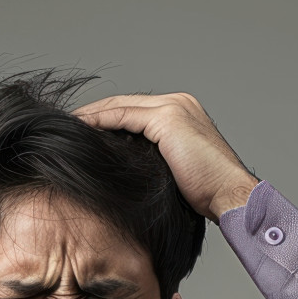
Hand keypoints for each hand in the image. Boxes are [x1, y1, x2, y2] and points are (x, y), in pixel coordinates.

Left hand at [72, 91, 257, 221]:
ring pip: (119, 106)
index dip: (106, 118)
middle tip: (66, 125)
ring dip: (91, 116)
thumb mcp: (175, 169)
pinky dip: (99, 121)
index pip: (135, 110)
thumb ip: (154, 157)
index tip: (82, 130)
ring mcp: (174, 107)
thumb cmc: (208, 193)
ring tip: (68, 127)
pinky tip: (80, 130)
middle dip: (94, 113)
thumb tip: (124, 164)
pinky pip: (122, 116)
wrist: (230, 195)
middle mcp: (179, 102)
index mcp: (183, 112)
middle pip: (124, 103)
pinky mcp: (167, 118)